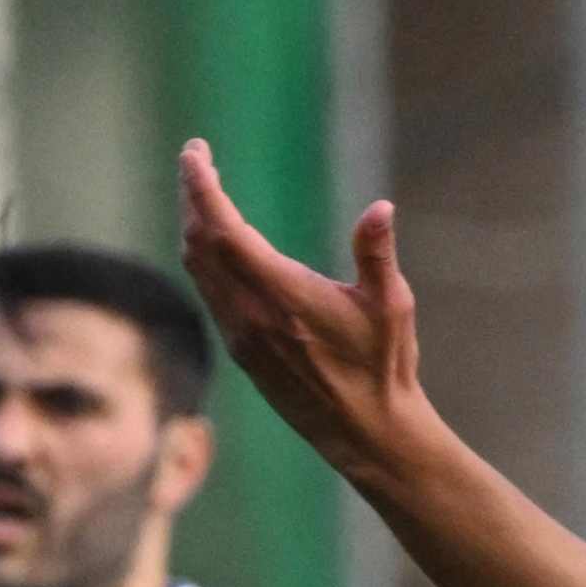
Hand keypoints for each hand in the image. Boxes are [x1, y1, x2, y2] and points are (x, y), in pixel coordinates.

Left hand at [172, 141, 421, 468]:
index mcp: (284, 297)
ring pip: (198, 270)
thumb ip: (378, 255)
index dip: (202, 189)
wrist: (365, 433)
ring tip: (202, 191)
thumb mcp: (391, 305)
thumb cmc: (384, 366)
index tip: (194, 153)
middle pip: (200, 245)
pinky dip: (202, 257)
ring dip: (194, 226)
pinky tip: (213, 242)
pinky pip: (208, 293)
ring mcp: (241, 336)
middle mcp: (251, 317)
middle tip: (197, 159)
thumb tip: (380, 208)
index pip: (225, 233)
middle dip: (193, 197)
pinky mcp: (241, 351)